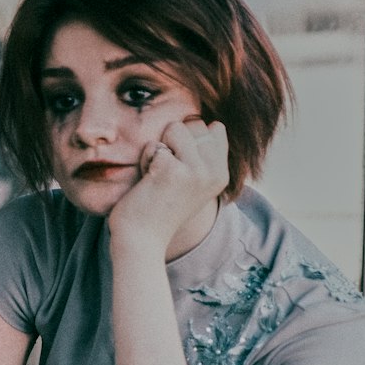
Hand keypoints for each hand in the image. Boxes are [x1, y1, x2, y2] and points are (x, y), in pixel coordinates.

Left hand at [108, 118, 229, 255]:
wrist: (142, 241)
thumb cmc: (160, 208)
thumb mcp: (194, 183)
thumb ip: (204, 155)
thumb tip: (213, 123)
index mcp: (222, 174)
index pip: (215, 128)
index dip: (190, 139)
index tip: (181, 167)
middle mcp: (214, 172)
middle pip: (195, 124)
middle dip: (173, 142)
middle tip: (167, 174)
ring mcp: (196, 171)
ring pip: (175, 128)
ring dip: (159, 149)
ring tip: (158, 175)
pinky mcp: (172, 170)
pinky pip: (154, 145)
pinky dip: (145, 160)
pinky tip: (148, 182)